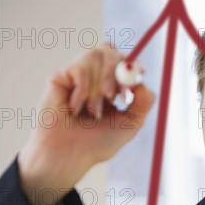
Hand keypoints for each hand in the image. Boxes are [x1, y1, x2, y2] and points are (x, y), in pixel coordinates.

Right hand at [18, 42, 154, 204]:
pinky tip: (75, 108)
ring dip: (98, 87)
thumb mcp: (129, 125)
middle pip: (109, 49)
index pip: (123, 61)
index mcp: (110, 86)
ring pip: (95, 55)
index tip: (135, 81)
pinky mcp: (59, 77)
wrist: (69, 155)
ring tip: (92, 111)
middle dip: (116, 72)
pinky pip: (79, 69)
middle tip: (114, 96)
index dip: (131, 66)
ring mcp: (75, 76)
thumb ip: (142, 104)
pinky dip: (83, 90)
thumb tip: (144, 83)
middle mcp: (93, 78)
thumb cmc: (96, 144)